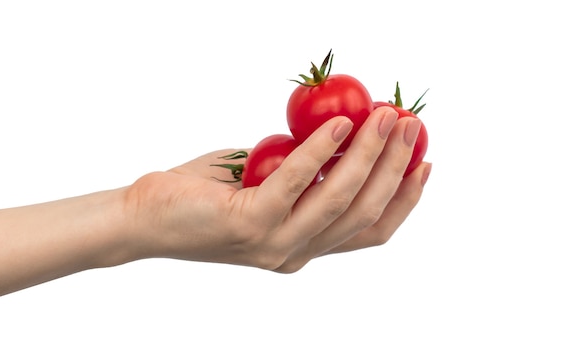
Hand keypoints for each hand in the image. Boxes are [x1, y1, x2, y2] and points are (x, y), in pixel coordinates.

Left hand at [122, 106, 431, 272]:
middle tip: (408, 125)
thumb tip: (338, 135)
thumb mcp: (265, 187)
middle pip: (363, 212)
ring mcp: (274, 244)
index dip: (403, 198)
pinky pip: (297, 180)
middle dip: (393, 166)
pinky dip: (321, 149)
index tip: (423, 162)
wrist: (145, 220)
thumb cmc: (204, 197)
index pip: (369, 231)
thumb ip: (303, 175)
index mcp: (303, 249)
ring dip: (369, 153)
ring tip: (385, 116)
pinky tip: (338, 123)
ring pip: (339, 198)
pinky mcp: (249, 224)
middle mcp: (295, 254)